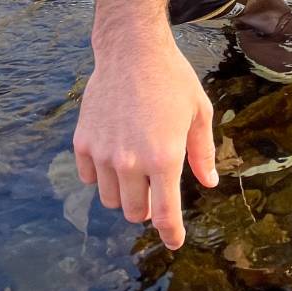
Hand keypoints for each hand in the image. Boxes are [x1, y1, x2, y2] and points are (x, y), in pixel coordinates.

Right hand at [73, 34, 217, 249]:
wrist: (131, 49)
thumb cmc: (171, 78)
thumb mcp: (199, 112)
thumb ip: (202, 153)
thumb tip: (208, 182)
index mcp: (164, 157)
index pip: (165, 214)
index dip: (171, 233)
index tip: (174, 241)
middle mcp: (130, 161)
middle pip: (134, 212)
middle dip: (147, 208)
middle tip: (155, 188)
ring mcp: (102, 153)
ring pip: (110, 199)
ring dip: (124, 194)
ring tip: (134, 169)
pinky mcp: (83, 142)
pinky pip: (88, 178)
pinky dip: (100, 176)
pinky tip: (112, 155)